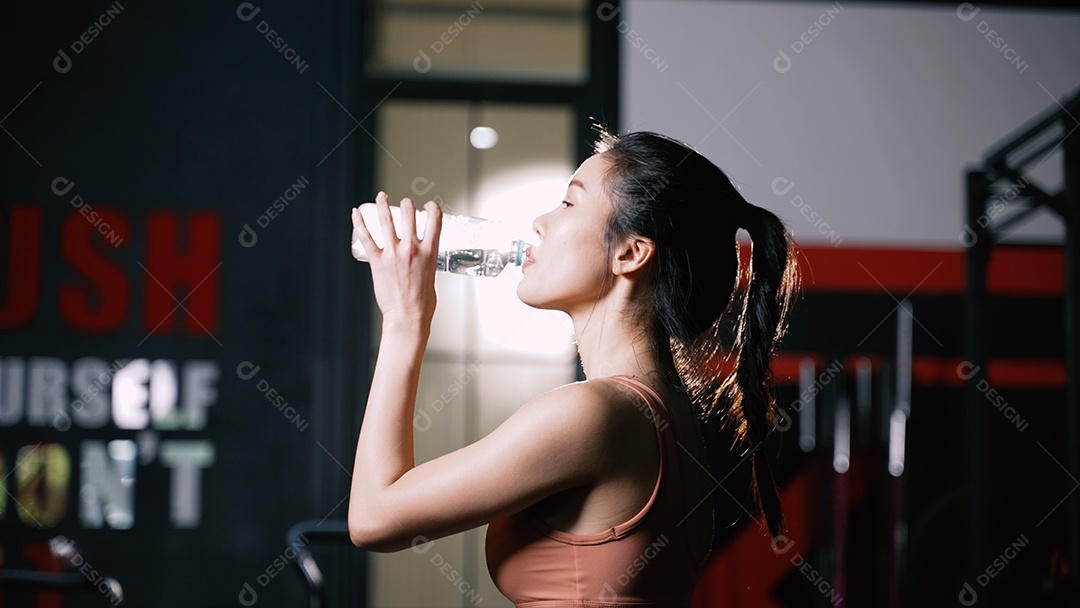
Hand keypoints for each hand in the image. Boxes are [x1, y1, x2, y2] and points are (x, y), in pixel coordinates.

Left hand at [351, 192, 442, 330]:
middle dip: (407, 204)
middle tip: (405, 203)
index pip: (435, 220)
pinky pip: (366, 237)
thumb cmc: (423, 303)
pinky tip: (356, 213)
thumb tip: (421, 258)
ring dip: (382, 205)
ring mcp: (393, 253)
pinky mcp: (377, 261)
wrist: (408, 317)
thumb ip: (426, 262)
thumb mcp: (432, 276)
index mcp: (430, 252)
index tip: (428, 205)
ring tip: (381, 196)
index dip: (432, 207)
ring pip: (386, 220)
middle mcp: (412, 248)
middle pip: (409, 214)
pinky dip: (359, 223)